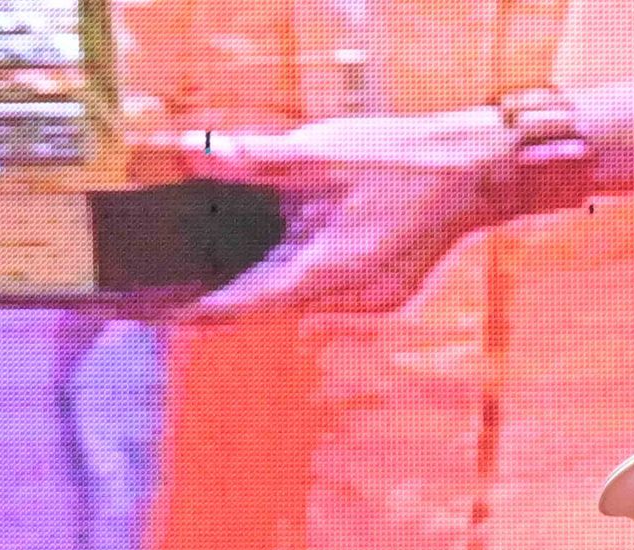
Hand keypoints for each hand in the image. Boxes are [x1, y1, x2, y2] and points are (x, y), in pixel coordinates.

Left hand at [190, 114, 513, 315]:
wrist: (470, 172)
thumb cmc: (396, 160)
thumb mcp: (318, 153)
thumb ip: (254, 159)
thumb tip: (194, 153)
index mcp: (326, 271)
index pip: (248, 303)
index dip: (202, 310)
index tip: (163, 312)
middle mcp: (347, 298)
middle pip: (272, 306)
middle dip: (228, 298)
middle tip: (178, 291)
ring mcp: (369, 299)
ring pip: (300, 300)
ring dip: (265, 286)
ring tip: (219, 275)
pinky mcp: (382, 291)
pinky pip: (328, 291)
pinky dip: (300, 277)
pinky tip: (285, 255)